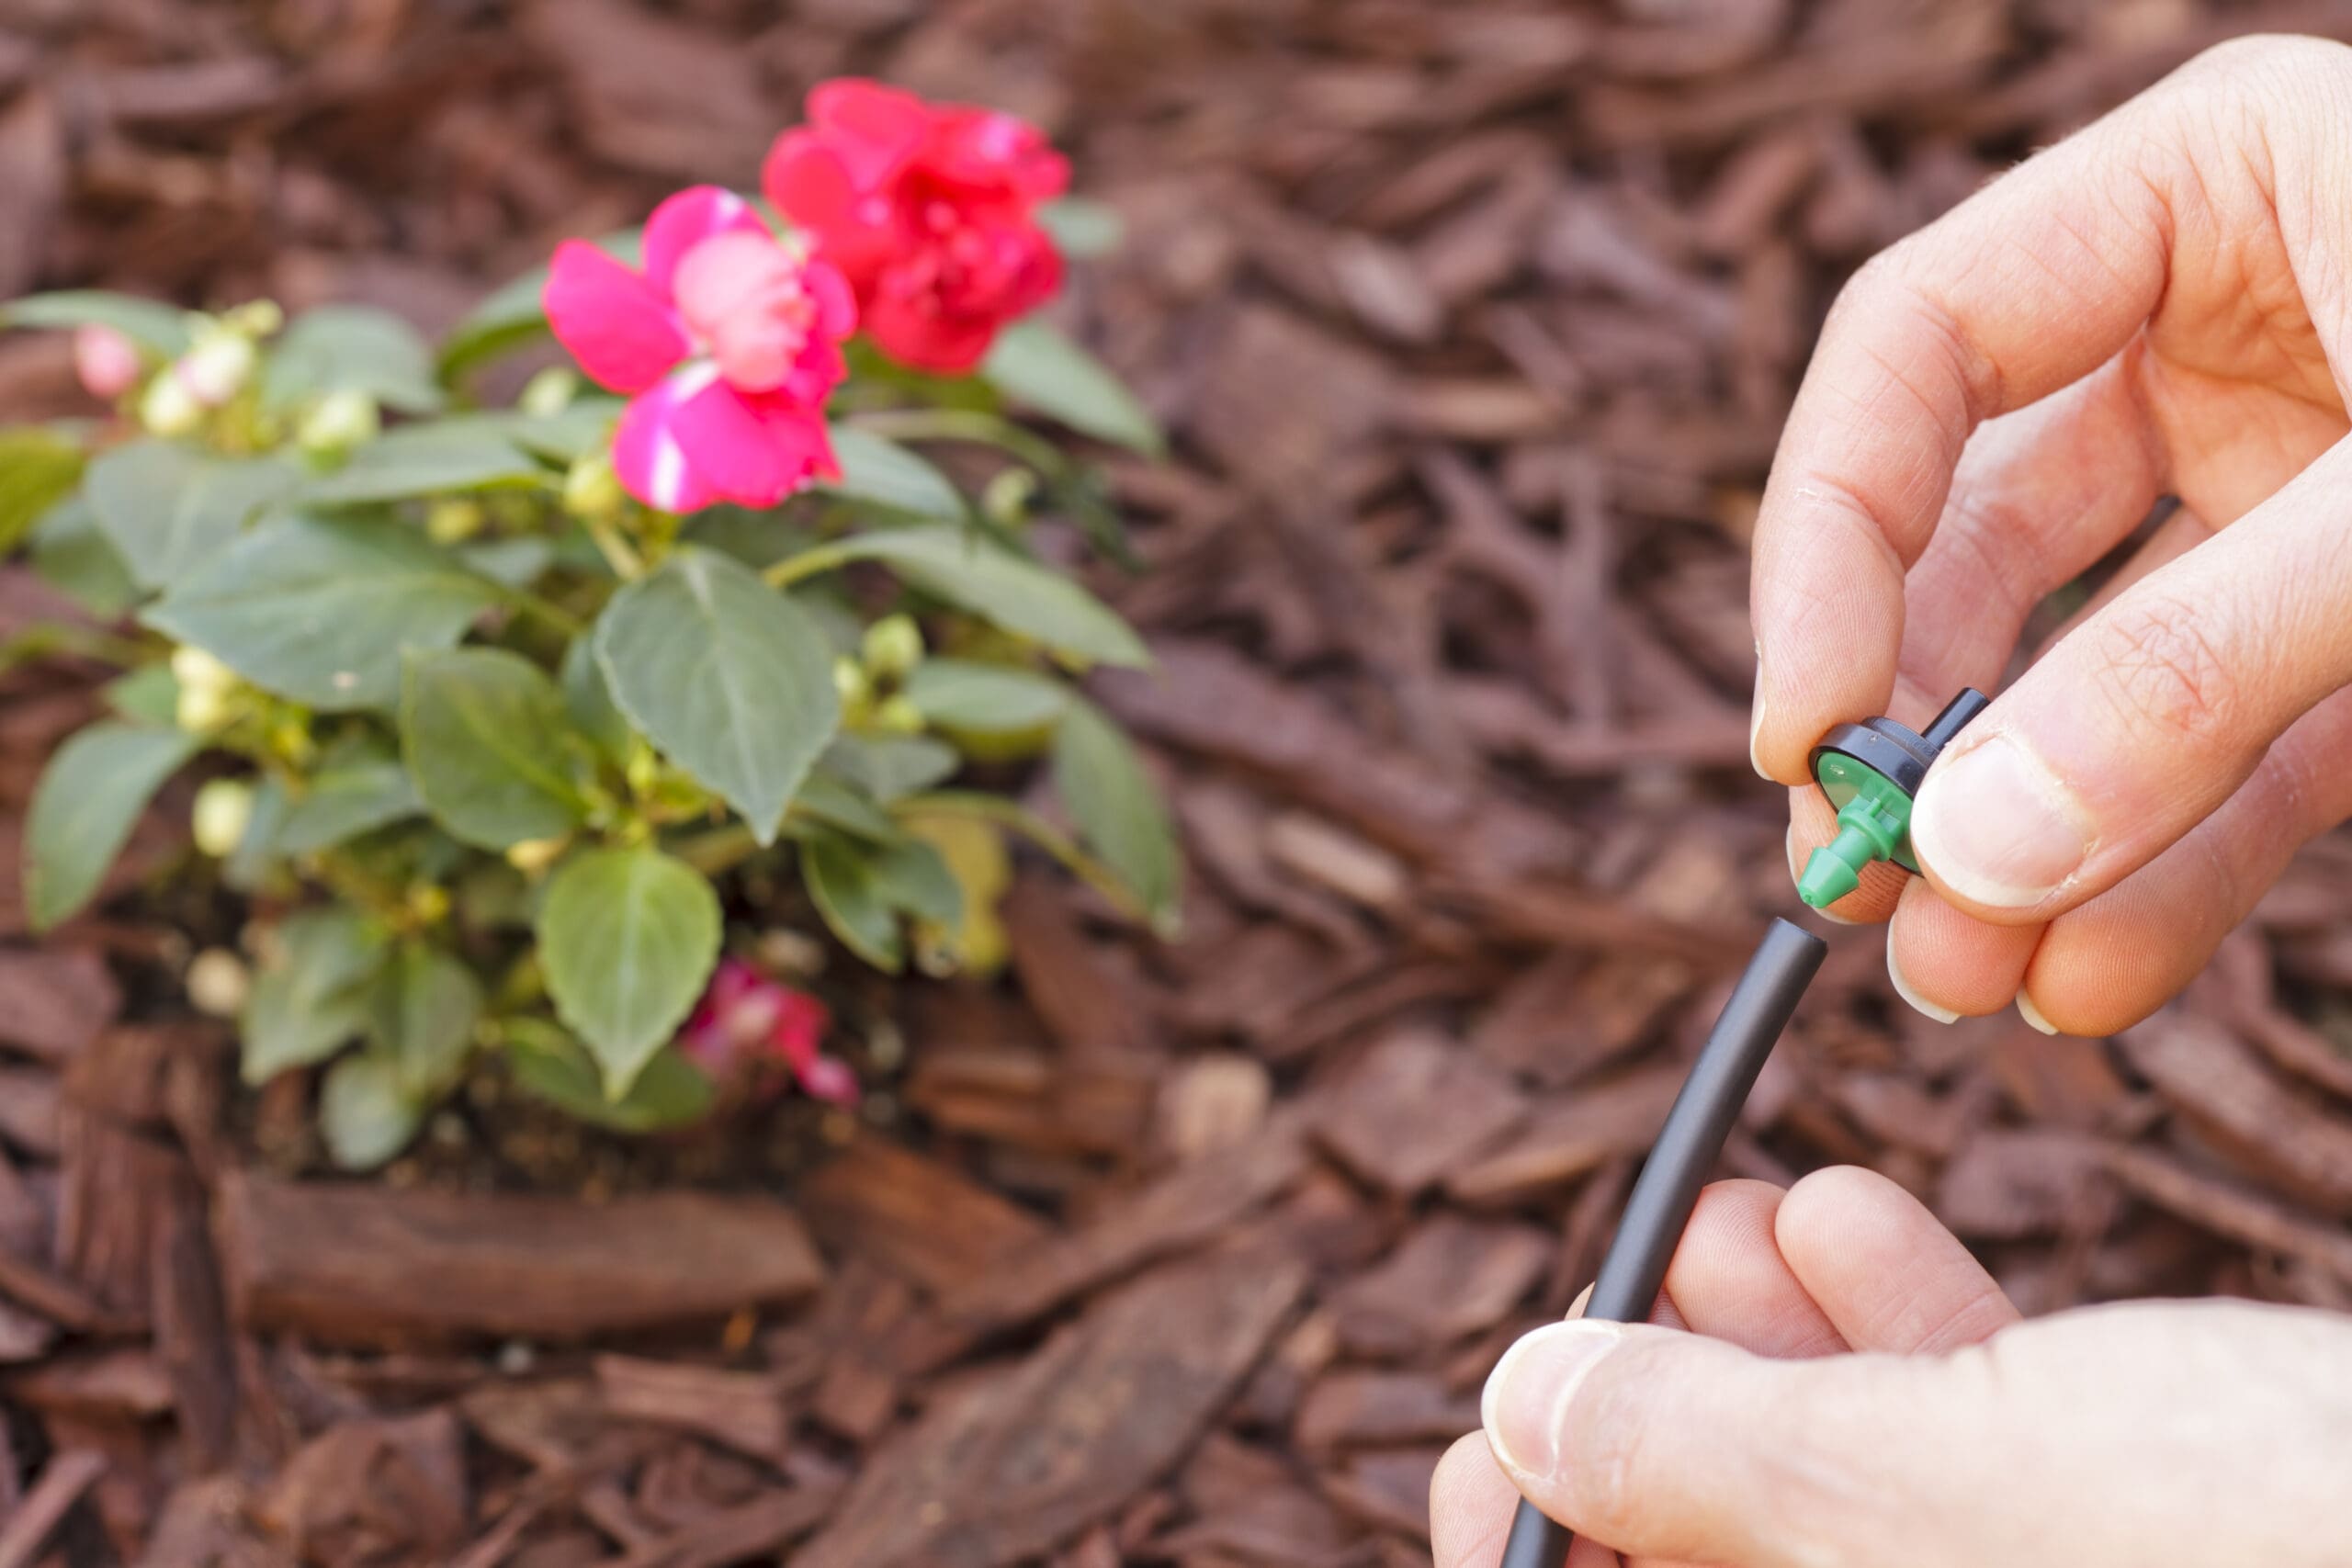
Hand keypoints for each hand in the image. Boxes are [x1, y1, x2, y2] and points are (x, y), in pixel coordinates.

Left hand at [1430, 1166, 2351, 1567]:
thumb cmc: (2293, 1546)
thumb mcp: (1954, 1504)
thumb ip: (1718, 1468)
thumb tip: (1521, 1412)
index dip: (1537, 1559)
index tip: (1502, 1436)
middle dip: (1670, 1420)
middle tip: (1645, 1277)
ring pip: (1857, 1511)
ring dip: (1780, 1355)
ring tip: (1746, 1215)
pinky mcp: (2152, 1550)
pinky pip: (1987, 1481)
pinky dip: (1915, 1354)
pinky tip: (1861, 1219)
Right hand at [1749, 35, 2351, 1034]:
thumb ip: (2207, 663)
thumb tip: (1977, 853)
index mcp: (2215, 195)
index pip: (1916, 349)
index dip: (1831, 541)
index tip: (1804, 728)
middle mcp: (2227, 330)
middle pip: (1983, 531)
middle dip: (1931, 726)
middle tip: (1866, 887)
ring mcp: (2299, 485)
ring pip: (2094, 666)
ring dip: (2027, 828)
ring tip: (1961, 980)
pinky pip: (2226, 747)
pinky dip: (2164, 862)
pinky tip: (2096, 970)